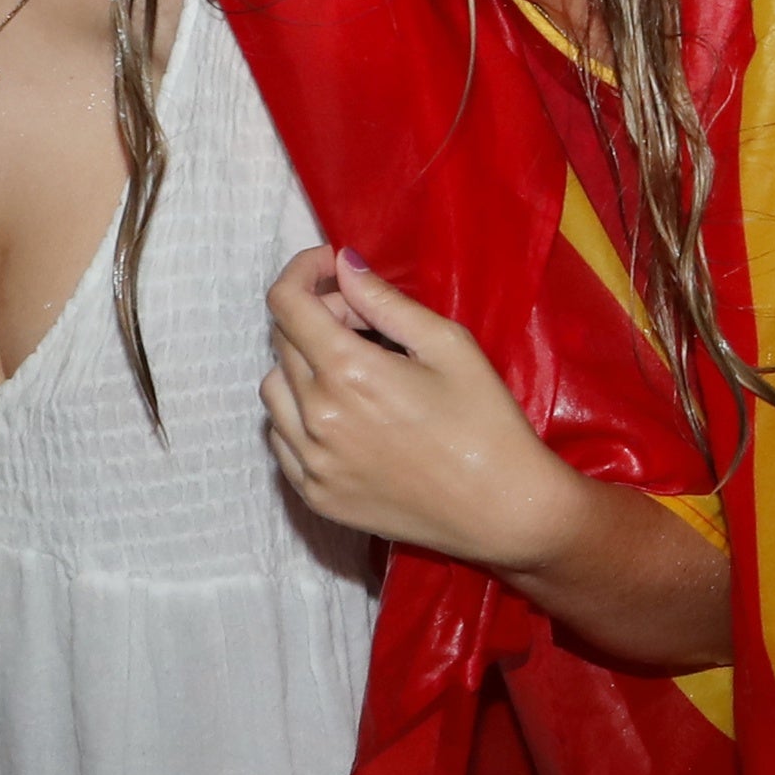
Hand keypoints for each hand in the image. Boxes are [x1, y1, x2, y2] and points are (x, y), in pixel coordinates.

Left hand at [260, 247, 590, 575]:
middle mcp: (316, 415)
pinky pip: (281, 438)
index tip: (332, 265)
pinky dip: (300, 413)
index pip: (287, 304)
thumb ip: (386, 302)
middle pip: (283, 342)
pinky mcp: (313, 493)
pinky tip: (346, 414)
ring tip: (353, 369)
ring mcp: (309, 460)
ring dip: (302, 365)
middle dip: (318, 315)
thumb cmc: (487, 422)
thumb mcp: (450, 346)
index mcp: (348, 372)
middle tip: (366, 320)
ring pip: (273, 389)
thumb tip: (345, 265)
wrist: (501, 509)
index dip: (303, 272)